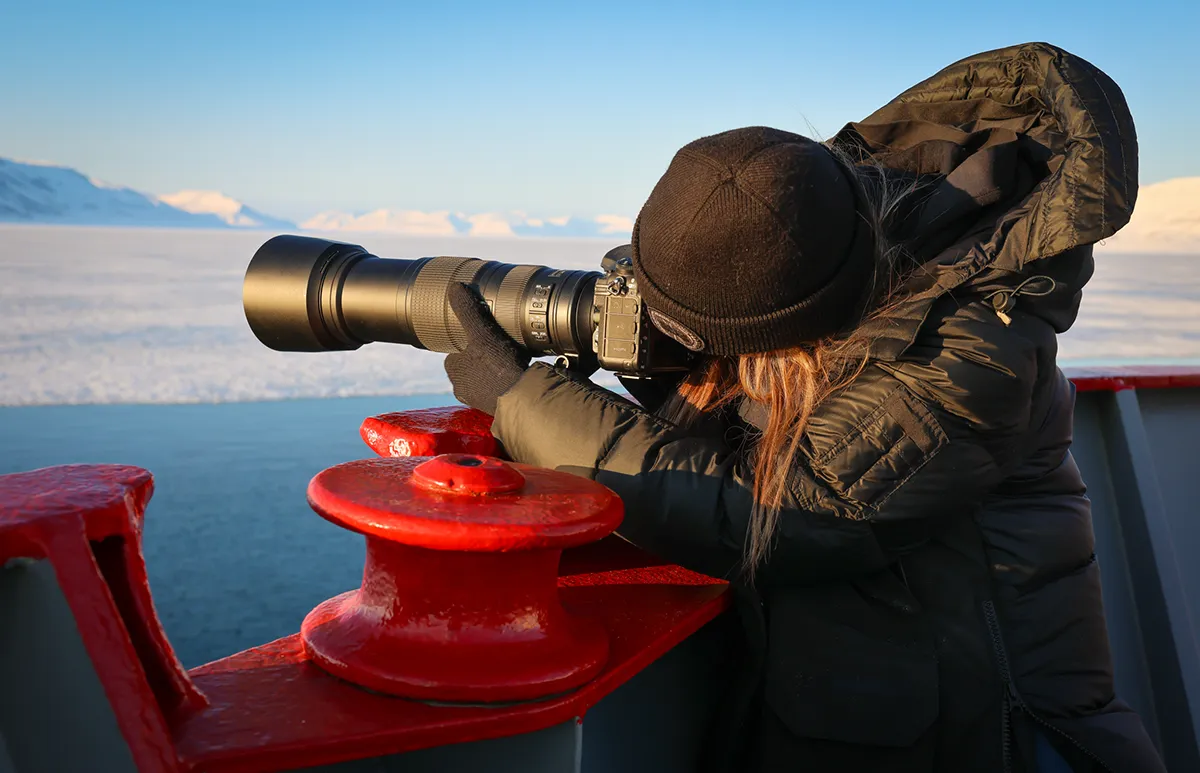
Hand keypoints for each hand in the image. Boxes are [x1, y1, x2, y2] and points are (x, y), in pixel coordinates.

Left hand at [444, 283, 530, 415]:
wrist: (522, 400)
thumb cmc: (498, 367)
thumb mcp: (482, 332)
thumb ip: (468, 310)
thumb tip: (454, 287)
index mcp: (453, 369)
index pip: (456, 349)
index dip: (469, 340)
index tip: (483, 334)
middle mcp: (462, 388)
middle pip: (471, 364)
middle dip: (484, 356)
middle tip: (500, 345)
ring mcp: (479, 400)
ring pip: (485, 378)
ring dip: (496, 370)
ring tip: (512, 359)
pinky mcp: (497, 407)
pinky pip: (499, 390)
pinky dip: (507, 382)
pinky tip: (519, 375)